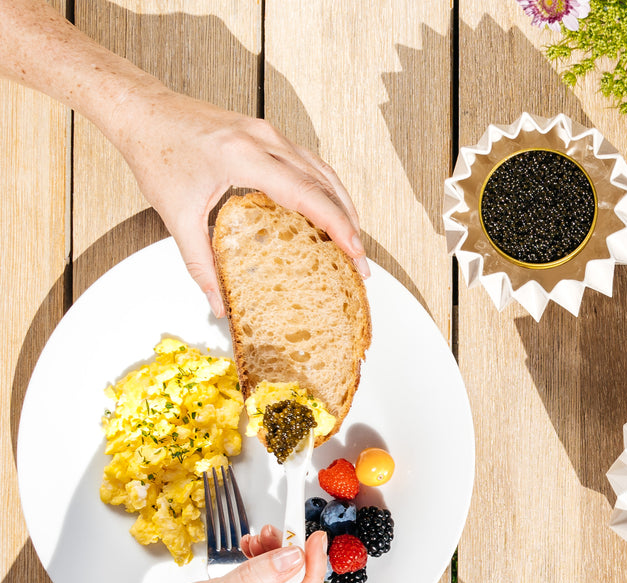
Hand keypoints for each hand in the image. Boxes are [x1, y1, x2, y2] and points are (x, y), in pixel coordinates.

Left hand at [105, 87, 367, 316]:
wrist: (141, 110)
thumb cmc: (155, 152)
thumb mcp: (176, 215)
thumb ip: (200, 263)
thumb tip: (218, 303)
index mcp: (244, 156)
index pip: (307, 194)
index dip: (338, 227)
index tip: (356, 254)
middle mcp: (264, 139)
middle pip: (325, 183)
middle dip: (349, 224)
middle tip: (359, 262)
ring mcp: (268, 132)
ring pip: (322, 170)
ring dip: (342, 206)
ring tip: (352, 241)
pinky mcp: (266, 133)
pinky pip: (308, 162)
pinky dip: (325, 190)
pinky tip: (327, 211)